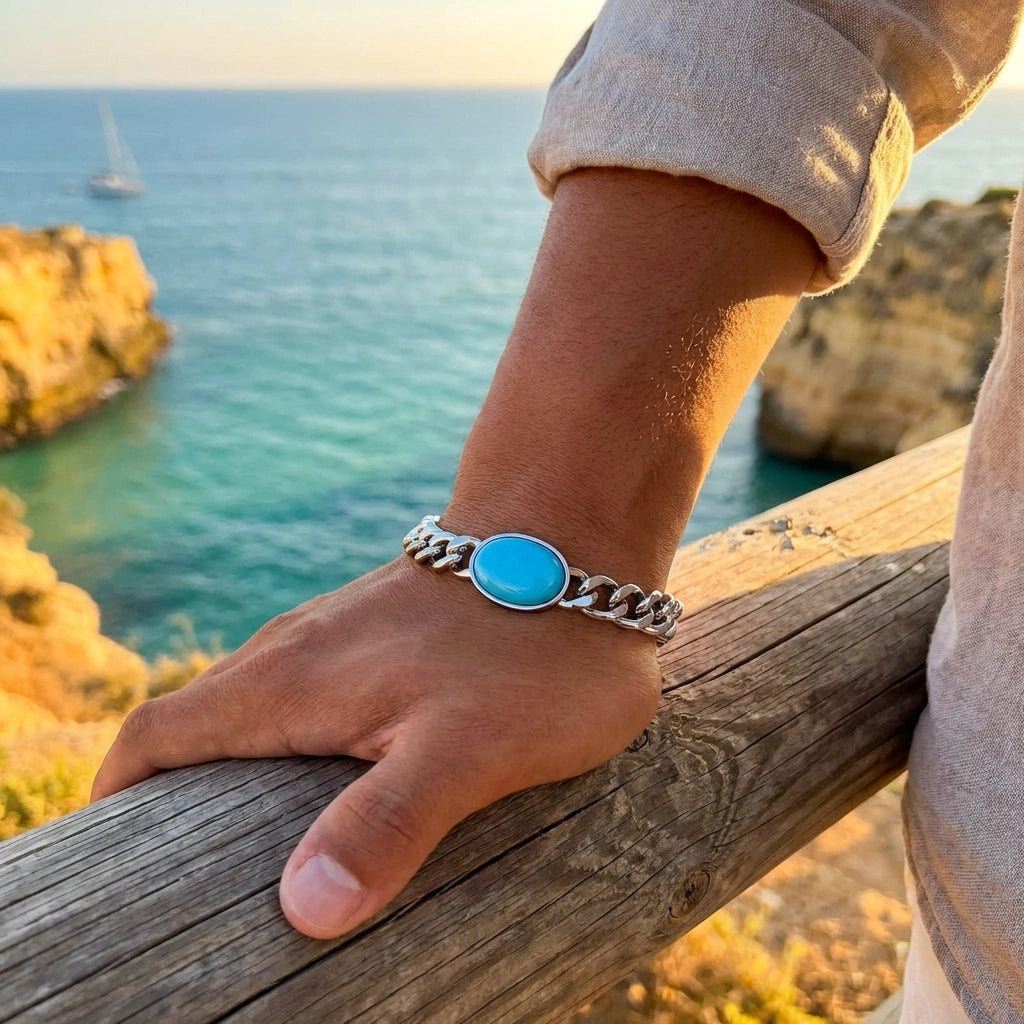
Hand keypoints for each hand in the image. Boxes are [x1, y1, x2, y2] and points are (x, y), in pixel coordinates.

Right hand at [91, 555, 661, 938]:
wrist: (571, 537)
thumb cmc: (529, 647)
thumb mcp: (465, 748)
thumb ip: (385, 822)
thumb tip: (303, 908)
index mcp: (287, 682)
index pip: (157, 738)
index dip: (119, 802)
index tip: (120, 862)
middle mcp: (294, 655)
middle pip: (195, 732)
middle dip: (177, 804)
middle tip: (204, 884)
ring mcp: (337, 640)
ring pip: (253, 713)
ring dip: (240, 777)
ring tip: (268, 851)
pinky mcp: (379, 639)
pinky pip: (308, 699)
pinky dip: (296, 749)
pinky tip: (342, 788)